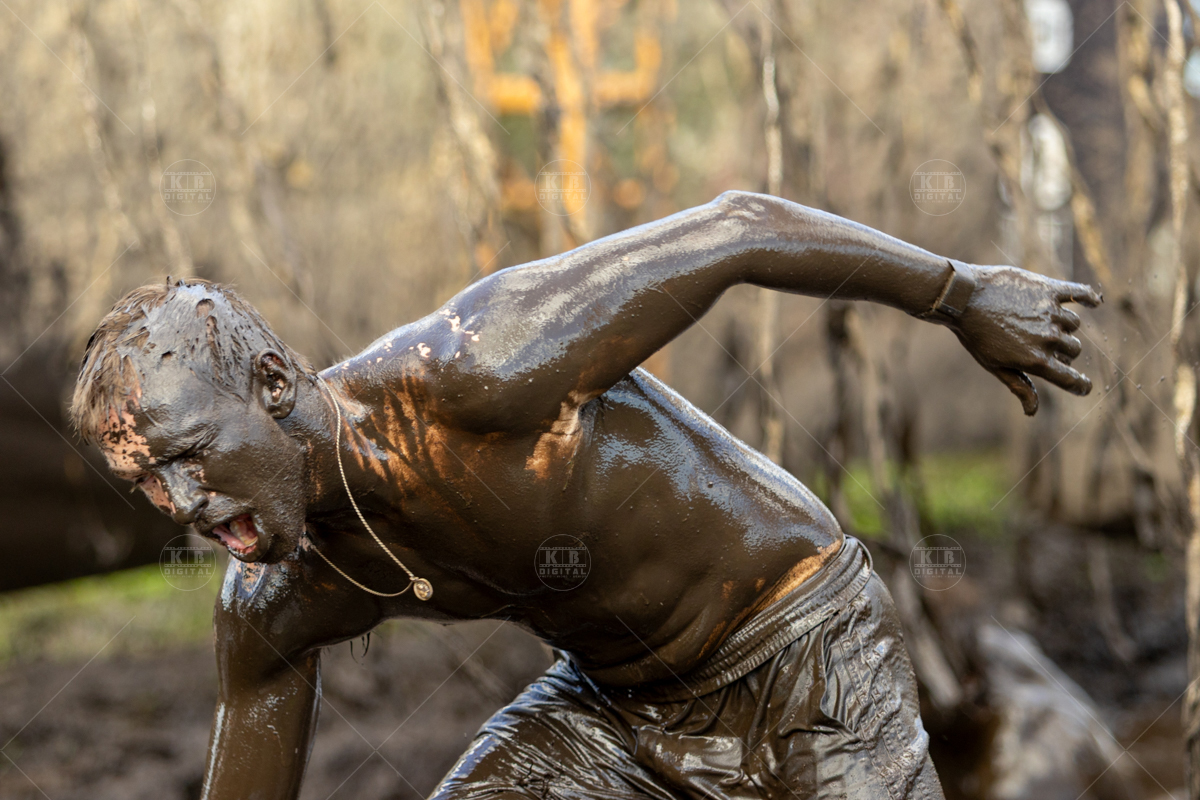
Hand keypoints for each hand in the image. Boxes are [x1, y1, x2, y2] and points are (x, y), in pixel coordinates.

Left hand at [951, 264, 1101, 415]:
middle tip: (1039, 342)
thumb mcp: (994, 365)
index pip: (1072, 380)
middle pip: (1074, 350)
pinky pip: (1079, 293)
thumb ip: (1019, 386)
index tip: (1084, 387)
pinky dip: (1089, 297)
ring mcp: (1050, 313)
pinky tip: (1094, 302)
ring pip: (1074, 324)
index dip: (1081, 386)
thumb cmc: (976, 335)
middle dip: (1063, 350)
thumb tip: (1032, 412)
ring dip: (1063, 325)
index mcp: (1036, 361)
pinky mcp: (1048, 289)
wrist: (963, 298)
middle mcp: (1048, 338)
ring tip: (1038, 320)